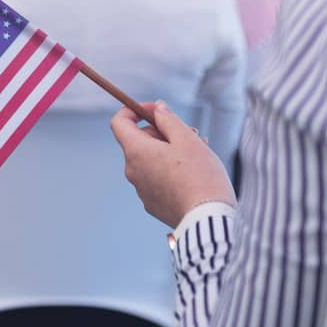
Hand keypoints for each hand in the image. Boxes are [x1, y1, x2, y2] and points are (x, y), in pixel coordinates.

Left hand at [109, 101, 235, 227]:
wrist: (208, 218)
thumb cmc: (200, 176)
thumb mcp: (187, 140)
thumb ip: (169, 120)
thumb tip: (157, 108)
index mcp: (136, 152)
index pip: (119, 122)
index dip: (134, 110)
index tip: (156, 110)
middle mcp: (132, 171)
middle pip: (138, 141)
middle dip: (161, 131)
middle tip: (190, 132)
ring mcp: (141, 190)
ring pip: (151, 160)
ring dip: (169, 150)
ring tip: (199, 151)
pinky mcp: (153, 203)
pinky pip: (156, 179)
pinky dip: (170, 169)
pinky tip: (194, 172)